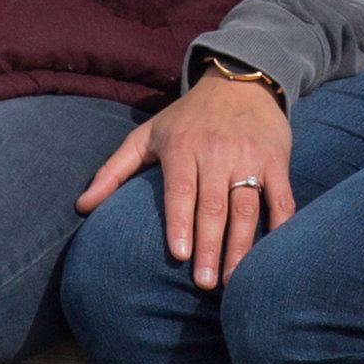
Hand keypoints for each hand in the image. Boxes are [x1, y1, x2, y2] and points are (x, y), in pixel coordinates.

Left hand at [74, 68, 293, 287]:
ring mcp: (249, 157)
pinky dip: (281, 225)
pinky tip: (274, 253)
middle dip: (210, 247)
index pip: (180, 191)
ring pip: (246, 207)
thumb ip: (114, 170)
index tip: (179, 255)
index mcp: (182, 147)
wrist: (239, 80)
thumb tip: (82, 206)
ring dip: (241, 246)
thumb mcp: (147, 134)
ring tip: (233, 279)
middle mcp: (216, 153)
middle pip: (213, 206)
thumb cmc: (187, 116)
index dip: (180, 223)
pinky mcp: (276, 159)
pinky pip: (282, 197)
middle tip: (204, 284)